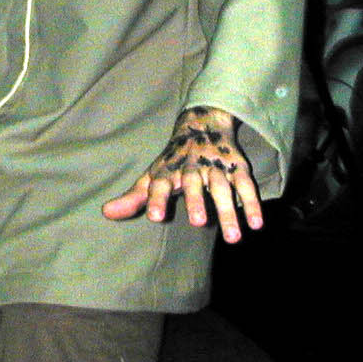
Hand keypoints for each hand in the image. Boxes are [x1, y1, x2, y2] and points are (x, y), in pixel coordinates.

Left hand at [101, 106, 263, 243]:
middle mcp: (192, 168)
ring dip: (229, 211)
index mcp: (168, 171)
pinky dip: (253, 203)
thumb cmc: (172, 160)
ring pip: (223, 188)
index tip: (156, 217)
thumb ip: (133, 198)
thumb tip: (106, 213)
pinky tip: (256, 224)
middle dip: (197, 202)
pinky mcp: (237, 168)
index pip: (160, 185)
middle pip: (194, 184)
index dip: (157, 199)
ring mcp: (216, 167)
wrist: (202, 124)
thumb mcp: (152, 176)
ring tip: (233, 238)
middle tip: (198, 223)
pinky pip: (246, 185)